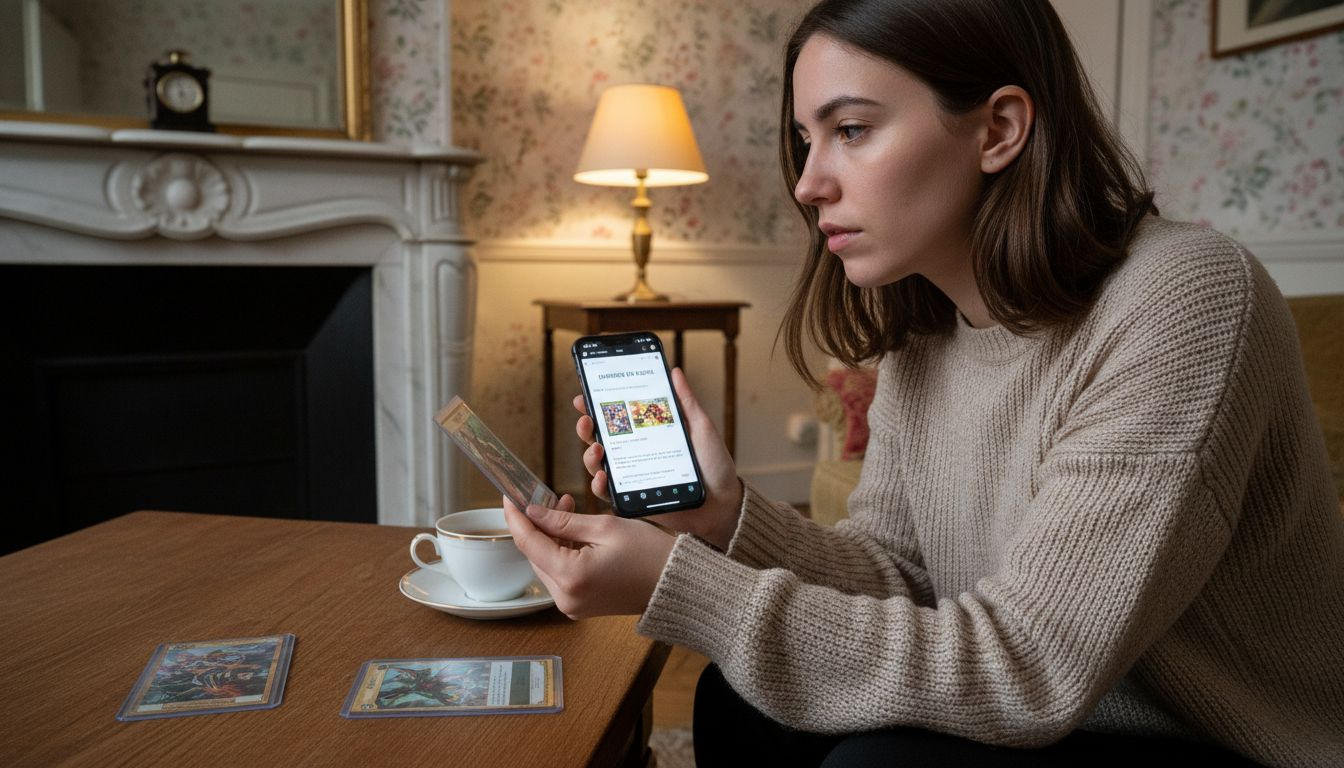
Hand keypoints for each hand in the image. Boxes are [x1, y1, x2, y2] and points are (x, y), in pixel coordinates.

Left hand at [503, 497, 675, 618]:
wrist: (676, 584)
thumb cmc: (649, 554)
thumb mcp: (605, 528)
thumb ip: (563, 521)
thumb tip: (532, 512)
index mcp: (570, 577)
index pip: (528, 542)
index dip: (516, 517)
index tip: (509, 497)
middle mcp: (566, 597)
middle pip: (535, 555)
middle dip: (538, 525)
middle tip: (552, 499)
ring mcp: (572, 605)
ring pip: (546, 565)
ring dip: (551, 538)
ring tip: (568, 511)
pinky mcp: (580, 606)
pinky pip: (560, 576)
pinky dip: (562, 553)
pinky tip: (574, 534)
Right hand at [574, 367, 743, 550]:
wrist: (722, 502)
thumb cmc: (714, 465)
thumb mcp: (701, 428)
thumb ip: (686, 402)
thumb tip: (674, 371)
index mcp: (648, 433)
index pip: (618, 417)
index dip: (598, 406)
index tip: (585, 395)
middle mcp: (635, 452)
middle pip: (600, 438)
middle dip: (586, 427)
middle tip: (587, 419)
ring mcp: (631, 476)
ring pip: (598, 464)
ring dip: (589, 455)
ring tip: (596, 448)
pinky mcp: (633, 498)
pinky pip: (608, 493)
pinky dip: (599, 485)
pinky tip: (603, 477)